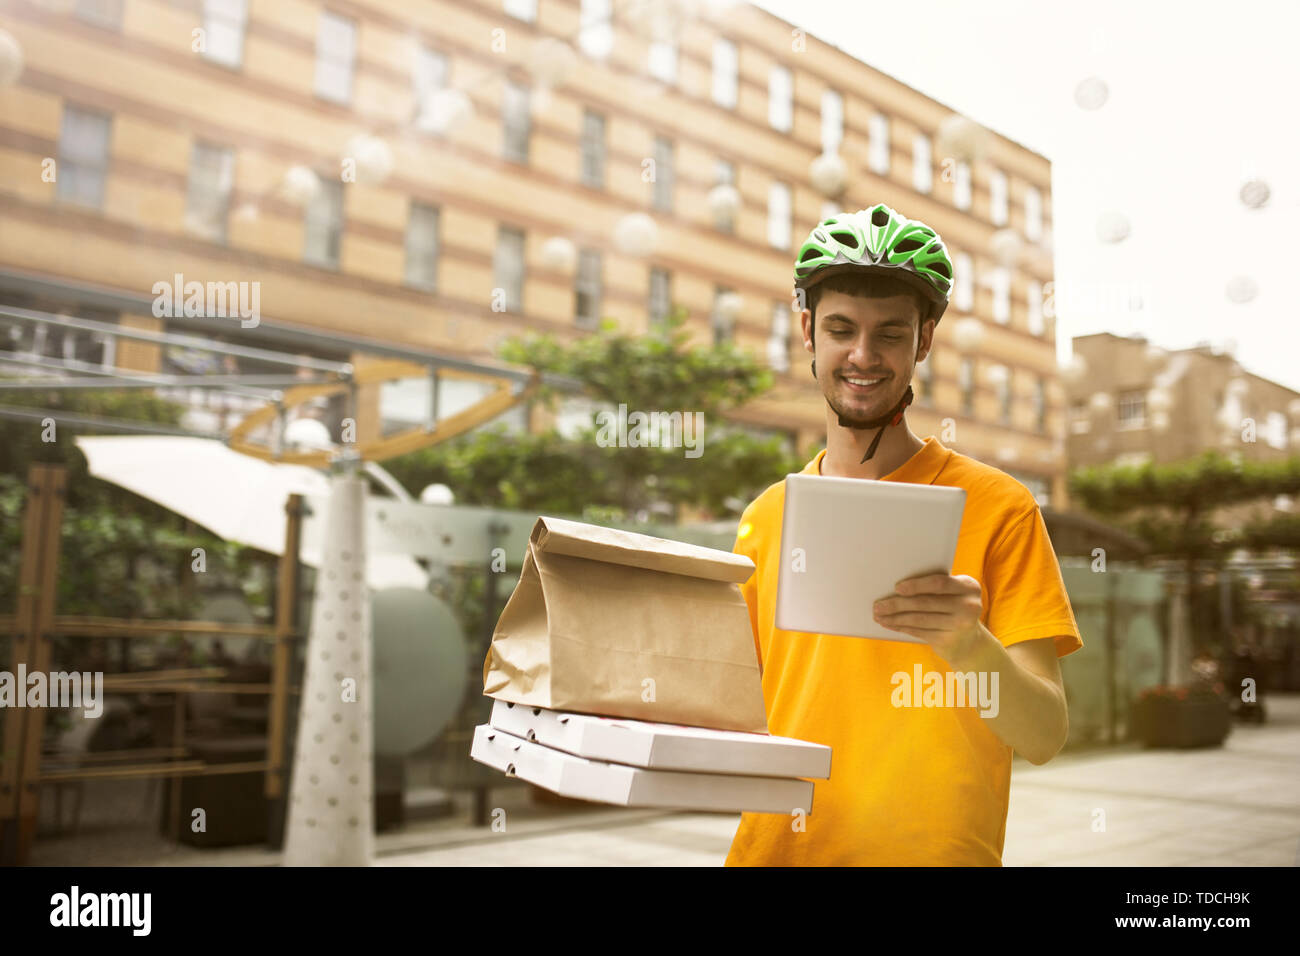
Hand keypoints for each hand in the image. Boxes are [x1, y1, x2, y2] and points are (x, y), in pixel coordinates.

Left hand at [872, 573, 986, 663]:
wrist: (970, 642)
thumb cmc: (952, 609)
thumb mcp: (952, 594)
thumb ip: (934, 587)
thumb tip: (895, 587)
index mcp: (969, 587)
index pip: (939, 583)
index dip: (916, 585)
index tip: (897, 588)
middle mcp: (969, 606)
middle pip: (925, 603)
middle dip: (898, 604)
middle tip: (878, 605)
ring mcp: (960, 626)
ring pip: (919, 619)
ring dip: (895, 617)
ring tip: (879, 615)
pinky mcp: (949, 642)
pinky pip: (919, 632)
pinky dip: (901, 627)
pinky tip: (890, 624)